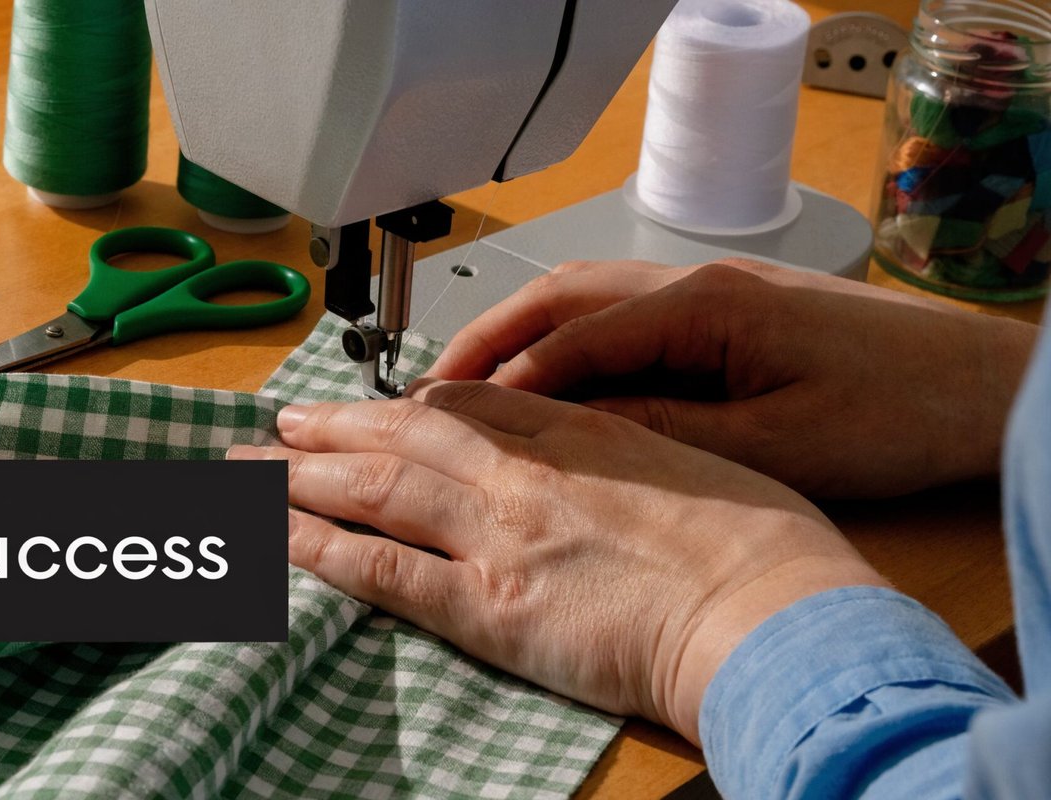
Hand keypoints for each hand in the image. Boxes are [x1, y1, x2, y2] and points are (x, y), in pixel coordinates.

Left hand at [228, 381, 884, 742]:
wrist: (775, 614)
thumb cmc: (770, 554)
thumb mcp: (707, 469)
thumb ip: (635, 454)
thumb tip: (604, 453)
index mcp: (583, 435)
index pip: (473, 405)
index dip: (411, 403)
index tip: (377, 404)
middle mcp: (526, 474)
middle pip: (406, 433)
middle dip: (336, 425)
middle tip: (283, 422)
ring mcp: (499, 535)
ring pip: (377, 488)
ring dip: (303, 475)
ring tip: (249, 469)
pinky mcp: (487, 606)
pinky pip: (383, 570)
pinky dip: (321, 549)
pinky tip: (277, 537)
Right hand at [427, 259, 1039, 497]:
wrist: (979, 387)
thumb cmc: (894, 416)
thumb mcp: (771, 445)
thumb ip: (663, 434)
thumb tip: (570, 433)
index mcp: (704, 307)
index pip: (571, 337)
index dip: (502, 379)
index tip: (443, 416)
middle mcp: (696, 284)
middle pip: (561, 296)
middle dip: (488, 338)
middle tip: (426, 388)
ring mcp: (711, 291)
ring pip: (586, 299)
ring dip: (521, 335)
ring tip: (467, 383)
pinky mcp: (726, 311)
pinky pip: (621, 318)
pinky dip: (567, 344)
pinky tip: (547, 383)